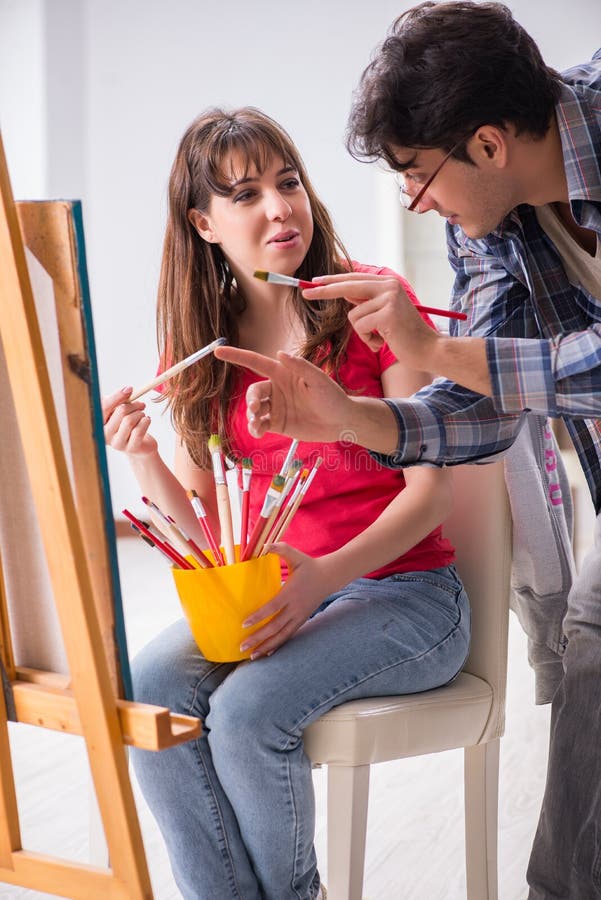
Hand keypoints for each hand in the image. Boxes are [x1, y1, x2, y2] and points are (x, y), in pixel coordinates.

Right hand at [102, 387, 157, 455]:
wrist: (139, 445)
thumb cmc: (127, 425)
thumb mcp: (120, 411)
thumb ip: (120, 400)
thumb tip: (127, 390)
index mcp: (99, 423)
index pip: (104, 406)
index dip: (117, 396)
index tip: (129, 389)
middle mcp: (104, 434)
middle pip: (120, 412)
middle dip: (134, 405)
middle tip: (141, 404)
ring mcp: (117, 443)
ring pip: (130, 420)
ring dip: (140, 413)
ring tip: (143, 414)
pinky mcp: (130, 448)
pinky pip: (139, 430)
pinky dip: (146, 421)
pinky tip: (147, 420)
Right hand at [213, 346, 353, 441]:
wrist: (341, 422)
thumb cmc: (333, 397)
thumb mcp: (318, 380)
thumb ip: (300, 366)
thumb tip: (279, 353)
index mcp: (283, 374)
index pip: (255, 362)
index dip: (236, 356)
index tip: (218, 351)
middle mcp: (276, 389)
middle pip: (253, 392)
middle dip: (250, 400)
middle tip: (255, 409)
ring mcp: (276, 407)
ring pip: (254, 410)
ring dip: (251, 416)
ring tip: (256, 423)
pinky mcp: (278, 424)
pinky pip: (260, 425)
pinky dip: (255, 428)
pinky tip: (258, 431)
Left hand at [239, 543, 334, 658]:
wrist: (329, 577)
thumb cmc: (309, 565)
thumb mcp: (296, 555)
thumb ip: (280, 549)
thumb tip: (265, 545)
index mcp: (291, 593)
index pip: (273, 607)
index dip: (259, 616)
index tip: (244, 624)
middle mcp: (295, 608)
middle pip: (275, 627)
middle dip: (258, 638)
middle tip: (242, 647)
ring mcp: (299, 616)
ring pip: (282, 635)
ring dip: (266, 646)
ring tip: (251, 656)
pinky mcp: (302, 620)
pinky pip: (289, 636)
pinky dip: (278, 645)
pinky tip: (266, 653)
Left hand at [303, 272, 440, 368]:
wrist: (428, 350)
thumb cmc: (405, 335)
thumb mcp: (384, 314)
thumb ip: (367, 301)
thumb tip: (343, 291)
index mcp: (388, 284)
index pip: (354, 279)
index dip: (332, 281)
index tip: (314, 282)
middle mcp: (389, 286)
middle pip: (347, 286)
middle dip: (324, 291)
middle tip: (304, 293)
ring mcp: (389, 298)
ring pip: (354, 315)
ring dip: (363, 332)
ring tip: (381, 338)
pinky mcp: (387, 314)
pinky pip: (361, 327)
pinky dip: (368, 339)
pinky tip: (384, 342)